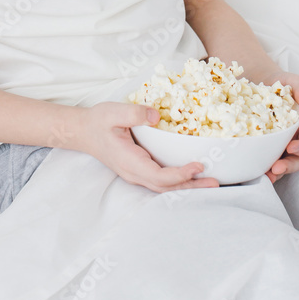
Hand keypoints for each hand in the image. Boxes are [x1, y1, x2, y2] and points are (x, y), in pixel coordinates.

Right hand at [79, 101, 220, 193]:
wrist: (83, 131)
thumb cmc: (98, 121)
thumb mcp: (113, 112)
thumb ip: (134, 114)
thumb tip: (157, 117)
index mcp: (129, 161)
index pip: (159, 176)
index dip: (180, 174)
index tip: (198, 166)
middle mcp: (134, 173)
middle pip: (166, 187)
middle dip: (191, 185)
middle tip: (215, 182)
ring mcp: (136, 174)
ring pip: (164, 187)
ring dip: (186, 185)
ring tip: (209, 182)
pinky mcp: (139, 170)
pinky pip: (161, 181)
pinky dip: (178, 180)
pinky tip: (191, 175)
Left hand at [263, 70, 298, 183]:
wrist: (259, 82)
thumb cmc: (281, 84)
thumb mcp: (293, 82)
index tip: (292, 147)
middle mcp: (292, 140)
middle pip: (296, 160)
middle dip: (288, 166)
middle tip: (276, 168)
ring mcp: (276, 146)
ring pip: (279, 164)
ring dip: (274, 173)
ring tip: (264, 175)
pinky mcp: (261, 147)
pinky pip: (261, 159)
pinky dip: (257, 166)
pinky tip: (250, 168)